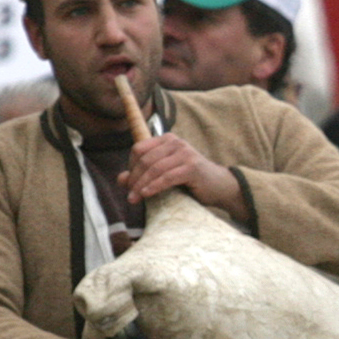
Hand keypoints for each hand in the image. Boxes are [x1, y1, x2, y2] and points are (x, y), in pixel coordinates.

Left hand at [123, 133, 242, 215]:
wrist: (218, 186)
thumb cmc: (190, 181)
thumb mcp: (163, 175)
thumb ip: (142, 175)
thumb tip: (120, 179)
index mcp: (167, 139)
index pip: (138, 149)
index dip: (130, 166)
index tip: (129, 184)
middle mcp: (175, 142)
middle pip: (145, 159)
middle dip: (134, 178)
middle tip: (129, 196)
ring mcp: (185, 153)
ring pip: (155, 168)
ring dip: (141, 185)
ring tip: (134, 199)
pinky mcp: (192, 167)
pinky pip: (167, 177)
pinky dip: (154, 186)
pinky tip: (147, 194)